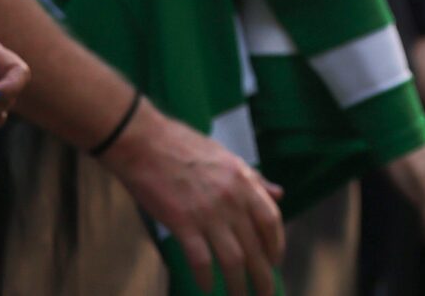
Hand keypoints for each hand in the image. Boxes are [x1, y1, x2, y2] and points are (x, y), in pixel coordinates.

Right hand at [101, 103, 284, 295]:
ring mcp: (208, 213)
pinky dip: (205, 277)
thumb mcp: (229, 158)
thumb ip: (254, 180)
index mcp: (244, 182)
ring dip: (238, 284)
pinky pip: (200, 259)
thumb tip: (279, 194)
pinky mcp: (182, 223)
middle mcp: (232, 199)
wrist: (145, 143)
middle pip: (255, 246)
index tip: (275, 262)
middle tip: (266, 293)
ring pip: (232, 259)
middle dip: (263, 275)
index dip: (276, 245)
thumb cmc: (186, 148)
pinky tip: (206, 288)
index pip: (271, 221)